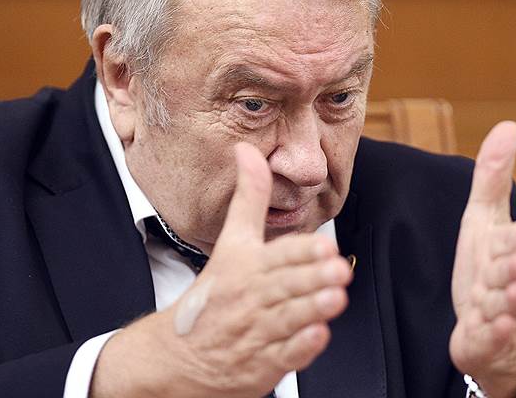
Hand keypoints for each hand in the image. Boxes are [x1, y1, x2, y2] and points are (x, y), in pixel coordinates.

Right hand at [92, 142, 352, 397]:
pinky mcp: (263, 364)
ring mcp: (257, 334)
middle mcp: (251, 299)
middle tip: (338, 269)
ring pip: (288, 319)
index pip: (276, 256)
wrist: (177, 354)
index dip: (301, 251)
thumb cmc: (213, 294)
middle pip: (285, 286)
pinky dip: (300, 347)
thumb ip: (248, 197)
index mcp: (244, 267)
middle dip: (313, 278)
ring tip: (335, 298)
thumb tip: (248, 151)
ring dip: (312, 309)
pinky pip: (284, 356)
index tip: (324, 245)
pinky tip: (318, 335)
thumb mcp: (230, 242)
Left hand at [449, 122, 515, 397]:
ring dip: (505, 299)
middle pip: (509, 274)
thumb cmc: (489, 267)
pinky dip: (492, 333)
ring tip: (511, 293)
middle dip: (515, 268)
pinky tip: (495, 326)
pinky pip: (488, 339)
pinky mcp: (482, 341)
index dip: (515, 242)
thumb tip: (510, 125)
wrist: (497, 329)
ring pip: (501, 306)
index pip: (511, 244)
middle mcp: (506, 283)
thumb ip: (493, 176)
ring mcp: (496, 313)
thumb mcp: (485, 218)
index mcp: (505, 252)